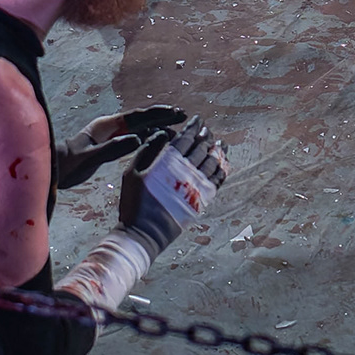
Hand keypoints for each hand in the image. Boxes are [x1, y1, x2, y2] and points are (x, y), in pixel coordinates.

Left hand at [51, 104, 188, 191]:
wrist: (55, 169)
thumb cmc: (69, 164)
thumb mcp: (90, 157)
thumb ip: (112, 148)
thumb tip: (137, 139)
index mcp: (107, 125)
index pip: (137, 117)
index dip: (157, 114)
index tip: (175, 112)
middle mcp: (111, 127)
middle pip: (142, 119)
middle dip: (162, 116)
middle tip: (183, 115)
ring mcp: (111, 135)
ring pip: (140, 129)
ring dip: (158, 127)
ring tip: (177, 129)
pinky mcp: (110, 145)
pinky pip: (134, 139)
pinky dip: (149, 138)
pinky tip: (159, 142)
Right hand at [118, 117, 228, 254]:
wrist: (144, 234)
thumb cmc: (134, 203)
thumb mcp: (132, 173)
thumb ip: (147, 150)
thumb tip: (163, 133)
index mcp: (168, 162)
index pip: (186, 138)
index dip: (193, 127)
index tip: (198, 120)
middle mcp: (186, 172)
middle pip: (201, 148)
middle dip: (206, 137)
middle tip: (207, 131)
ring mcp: (196, 187)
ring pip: (212, 163)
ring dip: (217, 151)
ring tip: (220, 144)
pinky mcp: (202, 201)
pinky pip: (217, 182)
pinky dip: (221, 170)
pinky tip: (222, 164)